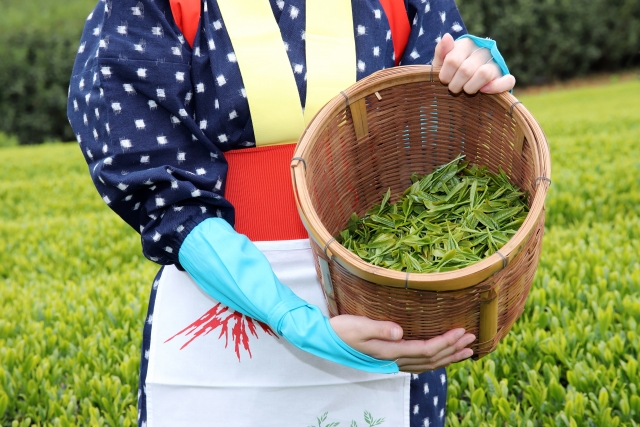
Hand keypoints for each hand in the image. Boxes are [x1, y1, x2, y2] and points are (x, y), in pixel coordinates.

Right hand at [330, 314, 474, 373]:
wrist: (326, 340)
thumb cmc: (341, 330)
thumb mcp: (358, 326)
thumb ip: (380, 328)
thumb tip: (400, 332)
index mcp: (390, 351)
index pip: (426, 349)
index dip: (445, 342)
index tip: (461, 331)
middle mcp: (395, 360)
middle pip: (431, 359)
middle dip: (453, 349)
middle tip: (472, 338)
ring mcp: (393, 362)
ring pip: (428, 364)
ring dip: (448, 357)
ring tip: (466, 350)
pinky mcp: (390, 359)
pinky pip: (419, 364)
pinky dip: (436, 360)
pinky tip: (443, 356)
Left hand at [432, 33, 515, 94]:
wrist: (466, 81)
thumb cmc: (451, 71)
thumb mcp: (441, 62)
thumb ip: (441, 51)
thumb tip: (446, 36)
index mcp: (467, 44)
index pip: (452, 60)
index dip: (445, 76)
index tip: (444, 80)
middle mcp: (483, 50)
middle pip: (466, 70)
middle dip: (455, 85)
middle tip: (454, 88)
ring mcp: (496, 62)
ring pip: (484, 74)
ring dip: (470, 88)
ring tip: (466, 90)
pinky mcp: (504, 76)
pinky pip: (507, 81)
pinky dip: (495, 87)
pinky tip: (483, 91)